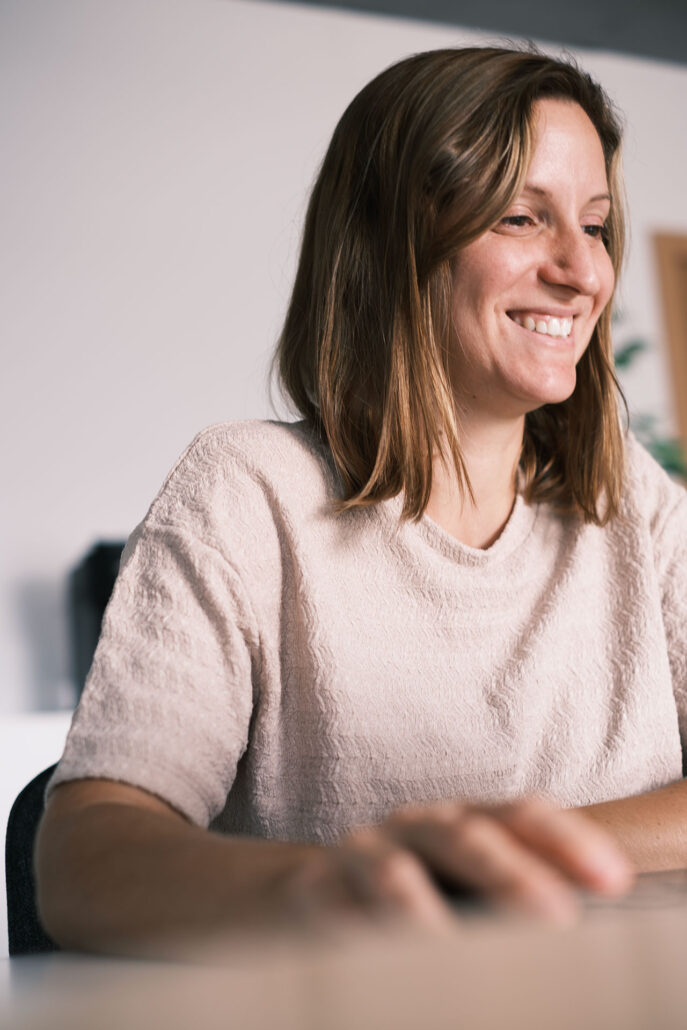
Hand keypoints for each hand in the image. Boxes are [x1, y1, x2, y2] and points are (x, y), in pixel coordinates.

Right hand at [283, 797, 633, 928]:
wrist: (322, 891)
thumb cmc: (419, 889)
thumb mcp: (469, 882)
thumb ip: (516, 889)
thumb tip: (575, 918)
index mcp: (464, 819)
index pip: (520, 814)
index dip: (567, 840)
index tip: (612, 880)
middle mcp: (418, 826)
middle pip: (468, 837)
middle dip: (513, 875)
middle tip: (556, 916)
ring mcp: (366, 852)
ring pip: (396, 870)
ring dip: (425, 907)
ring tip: (450, 944)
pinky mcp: (318, 887)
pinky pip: (336, 904)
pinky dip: (357, 926)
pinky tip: (374, 953)